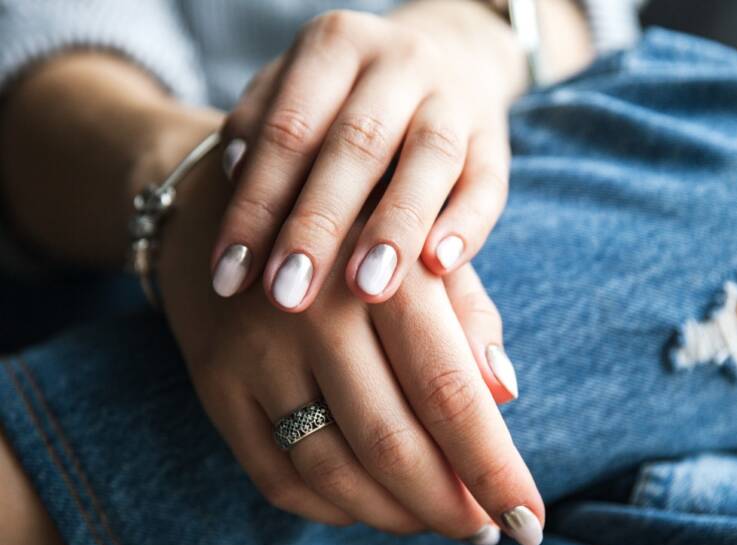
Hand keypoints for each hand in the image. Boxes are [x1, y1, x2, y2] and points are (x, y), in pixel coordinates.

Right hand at [158, 141, 542, 544]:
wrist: (234, 201)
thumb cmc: (357, 232)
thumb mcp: (423, 248)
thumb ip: (468, 316)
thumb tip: (507, 395)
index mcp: (382, 272)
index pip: (450, 393)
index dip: (494, 469)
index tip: (531, 520)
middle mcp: (311, 312)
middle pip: (391, 443)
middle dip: (451, 506)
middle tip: (487, 530)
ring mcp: (255, 351)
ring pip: (333, 471)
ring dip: (397, 516)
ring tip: (440, 522)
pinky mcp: (215, 382)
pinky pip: (277, 478)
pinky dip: (335, 510)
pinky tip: (375, 509)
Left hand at [209, 2, 525, 312]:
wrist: (447, 60)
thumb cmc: (348, 98)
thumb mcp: (298, 92)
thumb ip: (262, 127)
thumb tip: (233, 171)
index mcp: (336, 45)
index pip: (289, 130)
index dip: (256, 205)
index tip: (229, 277)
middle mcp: (400, 62)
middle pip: (355, 144)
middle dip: (317, 225)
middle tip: (287, 293)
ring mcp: (454, 99)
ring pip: (429, 159)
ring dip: (395, 227)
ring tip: (366, 291)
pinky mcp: (495, 142)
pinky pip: (488, 183)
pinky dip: (467, 224)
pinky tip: (441, 265)